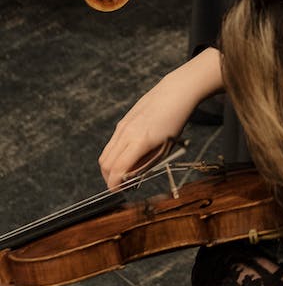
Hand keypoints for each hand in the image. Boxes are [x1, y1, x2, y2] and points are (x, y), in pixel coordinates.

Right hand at [99, 55, 219, 189]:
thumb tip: (130, 178)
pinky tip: (126, 157)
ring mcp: (122, 126)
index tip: (119, 192)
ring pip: (105, 154)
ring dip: (109, 167)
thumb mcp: (165, 148)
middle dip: (109, 179)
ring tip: (124, 173)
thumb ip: (146, 164)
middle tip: (122, 185)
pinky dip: (113, 155)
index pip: (117, 170)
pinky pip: (111, 144)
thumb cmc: (175, 122)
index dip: (114, 186)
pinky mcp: (122, 122)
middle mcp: (126, 134)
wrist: (175, 93)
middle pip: (105, 164)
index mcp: (139, 142)